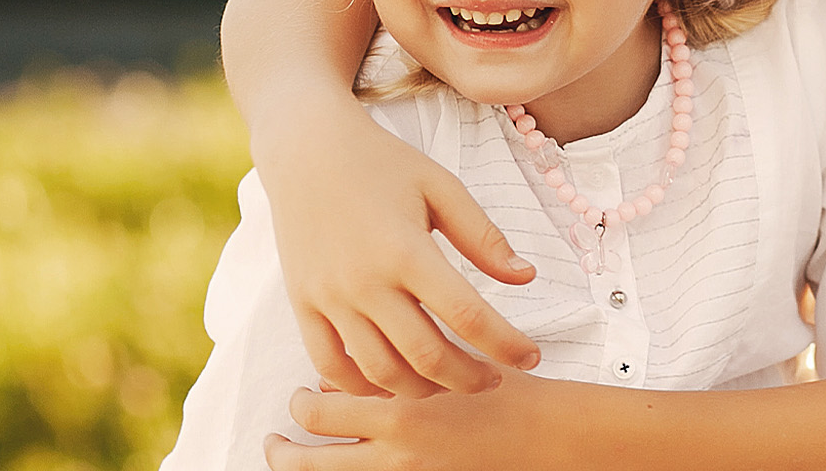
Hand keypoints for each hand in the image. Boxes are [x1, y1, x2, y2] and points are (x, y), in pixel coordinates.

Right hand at [253, 98, 542, 396]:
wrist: (306, 150)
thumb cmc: (382, 164)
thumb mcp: (441, 187)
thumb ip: (483, 236)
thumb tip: (526, 278)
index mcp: (407, 250)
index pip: (467, 315)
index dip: (506, 344)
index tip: (531, 357)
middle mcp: (365, 282)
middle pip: (426, 357)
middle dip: (469, 379)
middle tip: (494, 380)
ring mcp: (330, 298)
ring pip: (380, 372)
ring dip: (422, 389)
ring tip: (448, 381)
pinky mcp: (303, 305)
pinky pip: (331, 366)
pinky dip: (363, 386)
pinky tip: (393, 381)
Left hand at [265, 372, 571, 470]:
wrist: (551, 438)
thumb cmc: (505, 391)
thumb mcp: (448, 364)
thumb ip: (395, 366)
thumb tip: (341, 376)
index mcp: (399, 414)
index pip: (318, 413)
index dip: (300, 403)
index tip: (302, 392)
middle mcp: (395, 454)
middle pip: (308, 462)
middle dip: (283, 449)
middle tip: (275, 437)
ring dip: (304, 468)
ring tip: (292, 455)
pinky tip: (345, 462)